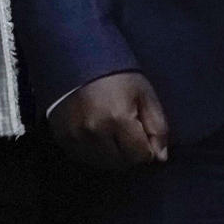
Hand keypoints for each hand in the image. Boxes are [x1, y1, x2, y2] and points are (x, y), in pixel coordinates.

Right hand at [49, 71, 170, 169]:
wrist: (76, 59)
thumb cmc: (116, 75)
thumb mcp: (144, 93)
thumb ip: (157, 126)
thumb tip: (160, 157)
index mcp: (117, 118)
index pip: (140, 156)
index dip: (147, 148)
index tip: (143, 132)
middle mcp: (94, 131)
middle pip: (122, 164)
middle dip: (130, 152)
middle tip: (128, 131)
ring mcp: (75, 137)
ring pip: (103, 164)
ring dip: (113, 155)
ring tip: (112, 132)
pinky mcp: (62, 138)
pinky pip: (85, 159)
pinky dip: (95, 153)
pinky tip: (97, 135)